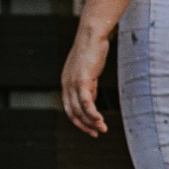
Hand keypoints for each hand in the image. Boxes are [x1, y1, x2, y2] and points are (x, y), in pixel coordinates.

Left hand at [61, 23, 110, 137]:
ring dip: (91, 122)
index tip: (91, 128)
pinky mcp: (82, 80)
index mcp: (66, 83)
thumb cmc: (92, 51)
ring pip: (80, 110)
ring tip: (102, 128)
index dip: (80, 121)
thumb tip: (91, 102)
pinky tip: (100, 120)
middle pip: (72, 113)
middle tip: (96, 133)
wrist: (92, 35)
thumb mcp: (89, 73)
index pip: (70, 108)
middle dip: (84, 126)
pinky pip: (86, 103)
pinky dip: (93, 114)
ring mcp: (72, 83)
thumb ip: (89, 87)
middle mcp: (66, 85)